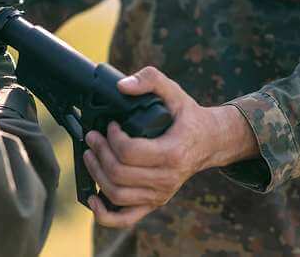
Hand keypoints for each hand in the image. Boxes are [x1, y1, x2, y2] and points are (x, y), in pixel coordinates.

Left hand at [83, 66, 257, 228]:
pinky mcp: (153, 203)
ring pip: (117, 194)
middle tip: (92, 136)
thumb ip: (150, 80)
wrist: (208, 142)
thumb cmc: (187, 117)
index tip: (110, 124)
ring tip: (90, 154)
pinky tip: (92, 198)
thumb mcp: (174, 91)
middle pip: (119, 174)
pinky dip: (104, 213)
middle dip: (99, 152)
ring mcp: (160, 194)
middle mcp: (166, 179)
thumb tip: (122, 86)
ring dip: (96, 174)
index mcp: (172, 153)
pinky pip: (125, 218)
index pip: (130, 152)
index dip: (112, 137)